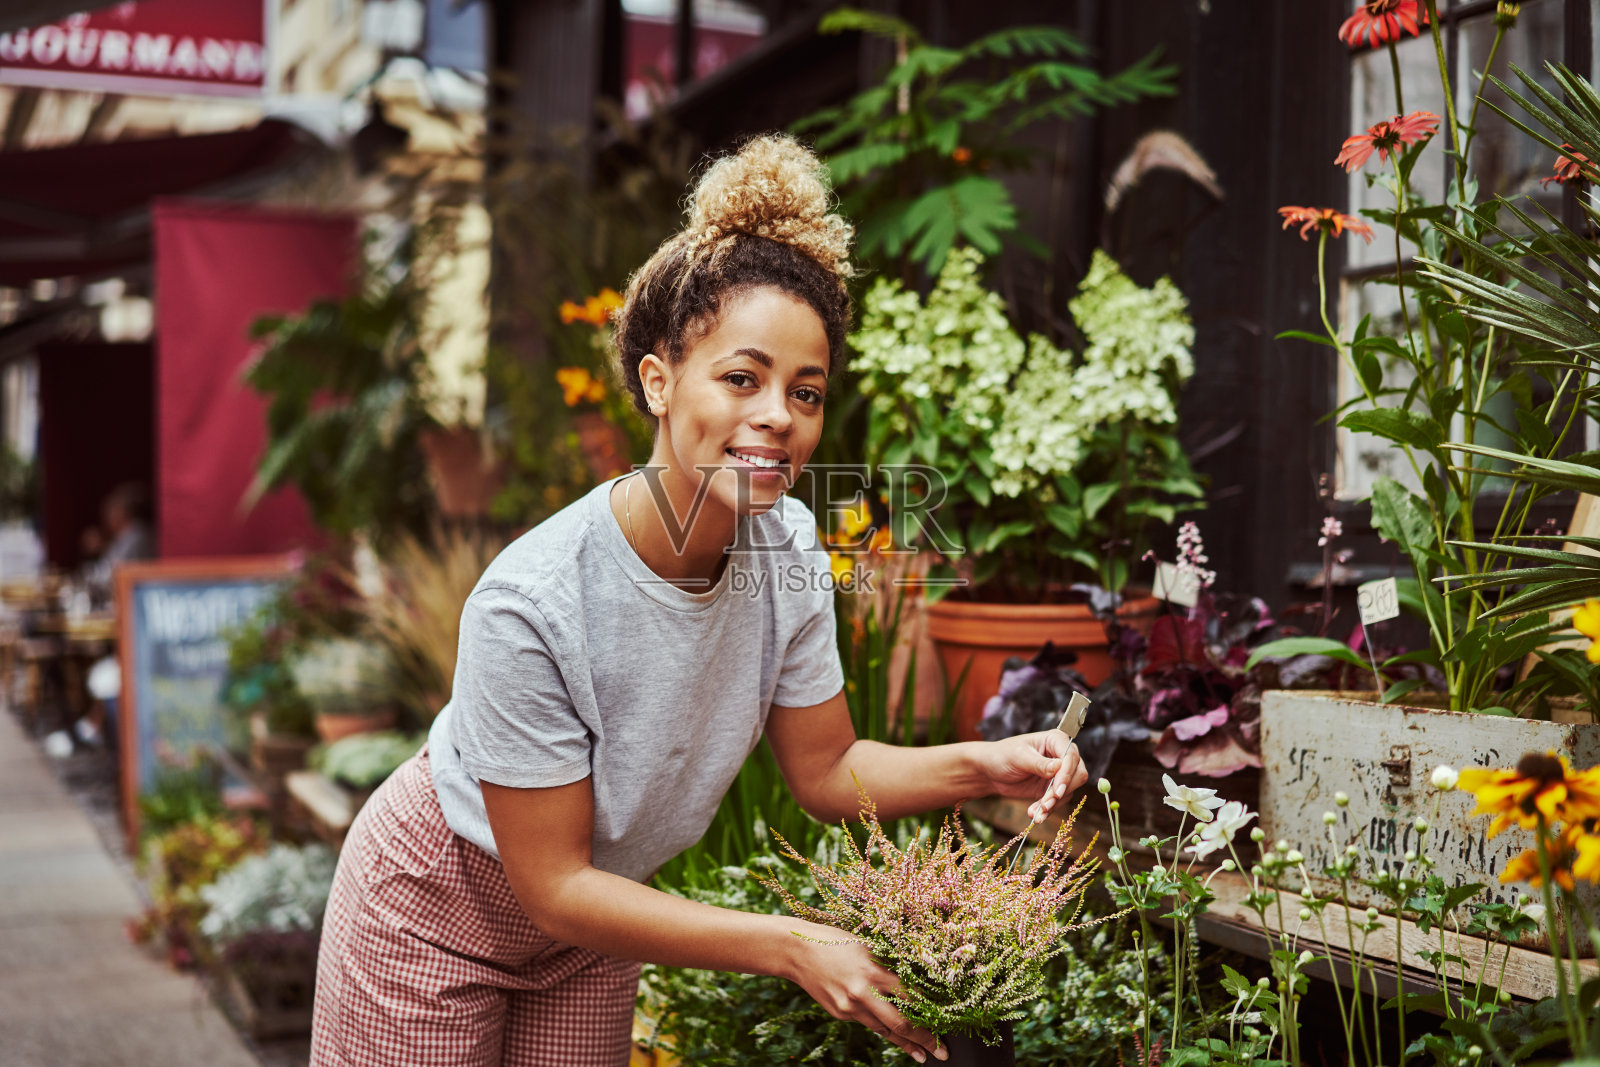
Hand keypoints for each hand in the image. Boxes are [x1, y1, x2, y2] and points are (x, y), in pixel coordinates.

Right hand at [781, 917, 947, 1062]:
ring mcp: (850, 1007)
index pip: (911, 997)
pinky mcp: (840, 1014)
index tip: (946, 1023)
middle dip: (924, 1039)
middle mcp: (863, 993)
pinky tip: (894, 1036)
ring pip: (885, 1030)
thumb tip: (912, 984)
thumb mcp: (867, 947)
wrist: (797, 951)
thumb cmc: (834, 941)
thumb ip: (887, 967)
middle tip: (941, 1051)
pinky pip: (867, 1024)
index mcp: (874, 971)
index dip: (930, 1012)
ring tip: (923, 1055)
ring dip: (905, 1044)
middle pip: (901, 1023)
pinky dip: (883, 1029)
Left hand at [978, 731, 1087, 823]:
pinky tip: (1036, 815)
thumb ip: (1039, 763)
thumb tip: (1059, 766)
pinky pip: (1059, 801)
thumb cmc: (1002, 756)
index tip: (1057, 792)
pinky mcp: (1054, 787)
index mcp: (1055, 739)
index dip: (1066, 775)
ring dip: (1054, 804)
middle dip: (1061, 792)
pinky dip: (1049, 810)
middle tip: (1045, 805)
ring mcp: (1060, 772)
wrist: (991, 772)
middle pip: (1077, 775)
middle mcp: (1062, 754)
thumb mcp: (1018, 757)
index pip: (1071, 756)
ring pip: (1069, 791)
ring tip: (1036, 814)